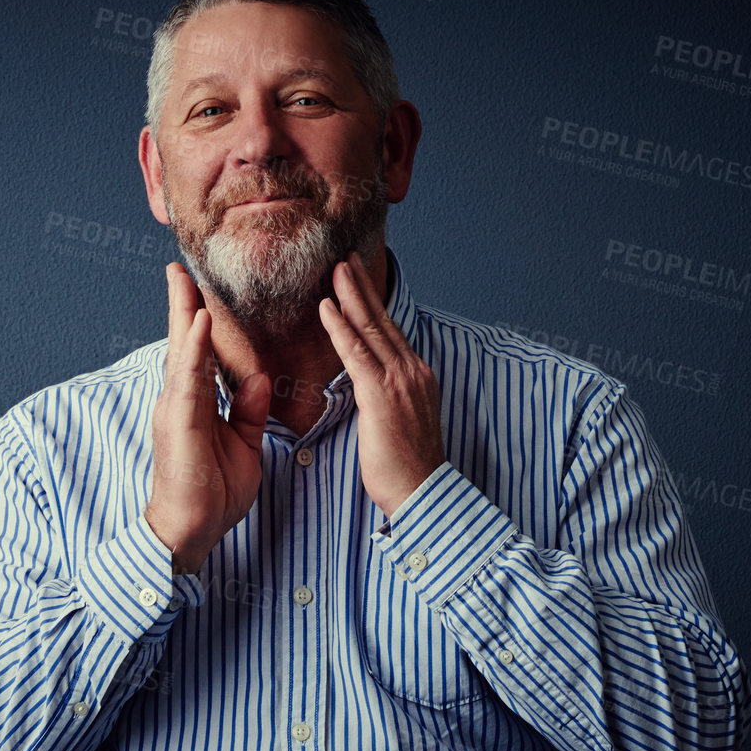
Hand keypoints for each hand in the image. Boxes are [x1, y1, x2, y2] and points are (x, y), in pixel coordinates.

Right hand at [143, 264, 270, 572]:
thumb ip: (247, 409)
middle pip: (183, 343)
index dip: (198, 321)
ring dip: (183, 314)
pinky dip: (193, 348)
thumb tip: (257, 377)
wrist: (192, 529)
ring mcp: (175, 409)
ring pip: (181, 352)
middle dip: (181, 304)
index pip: (198, 354)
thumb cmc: (213, 492)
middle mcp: (180, 400)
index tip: (199, 290)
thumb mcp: (243, 442)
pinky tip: (198, 322)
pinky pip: (188, 378)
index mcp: (195, 403)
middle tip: (178, 268)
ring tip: (183, 280)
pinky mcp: (178, 422)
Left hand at [317, 251, 444, 517]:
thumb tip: (371, 389)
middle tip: (345, 258)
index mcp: (417, 377)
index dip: (372, 304)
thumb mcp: (401, 422)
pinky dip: (340, 327)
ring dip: (350, 296)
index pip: (390, 333)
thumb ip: (388, 398)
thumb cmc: (408, 467)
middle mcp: (412, 371)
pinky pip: (356, 354)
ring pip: (370, 329)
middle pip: (382, 321)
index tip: (357, 281)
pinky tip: (327, 308)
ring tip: (335, 270)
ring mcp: (399, 381)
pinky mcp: (381, 395)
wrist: (423, 492)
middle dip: (362, 287)